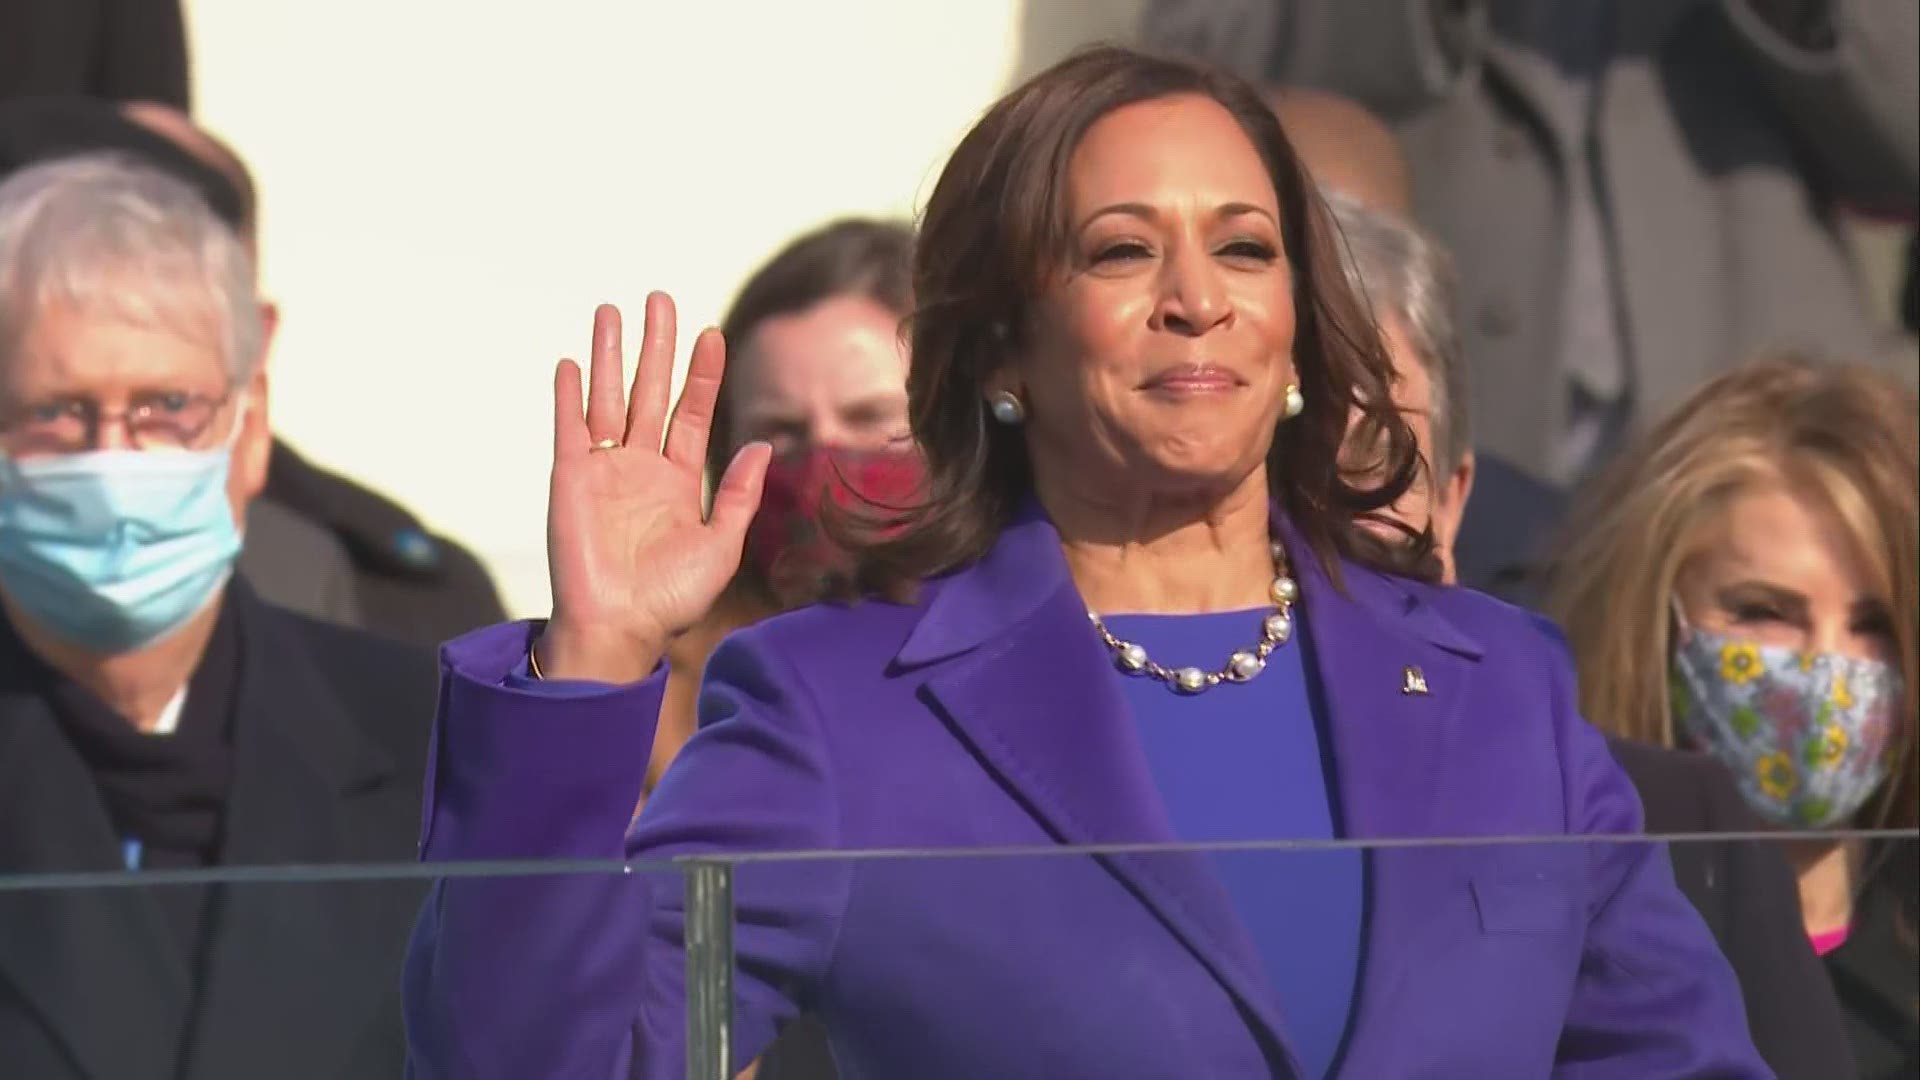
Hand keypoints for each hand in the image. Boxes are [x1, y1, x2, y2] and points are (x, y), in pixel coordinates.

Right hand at [537, 295, 770, 682]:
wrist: (621, 627)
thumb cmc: (671, 598)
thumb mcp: (720, 545)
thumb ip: (738, 495)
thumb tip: (760, 444)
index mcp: (677, 479)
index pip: (691, 412)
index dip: (702, 374)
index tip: (711, 333)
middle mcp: (640, 467)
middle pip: (650, 392)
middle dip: (656, 346)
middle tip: (660, 299)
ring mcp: (604, 470)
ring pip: (609, 399)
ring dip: (610, 356)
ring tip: (613, 311)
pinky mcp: (570, 480)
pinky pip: (570, 429)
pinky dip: (570, 397)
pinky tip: (572, 363)